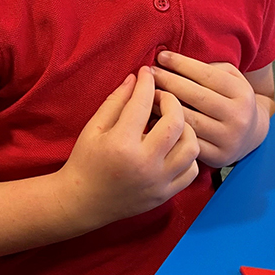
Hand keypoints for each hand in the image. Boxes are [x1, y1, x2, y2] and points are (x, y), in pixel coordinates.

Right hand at [60, 67, 199, 229]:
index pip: (142, 103)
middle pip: (175, 122)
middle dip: (171, 101)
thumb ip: (116, 101)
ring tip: (170, 123)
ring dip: (184, 128)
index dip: (146, 82)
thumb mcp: (93, 128)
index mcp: (121, 144)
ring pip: (191, 147)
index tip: (146, 72)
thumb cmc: (85, 161)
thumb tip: (136, 78)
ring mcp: (157, 182)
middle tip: (161, 97)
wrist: (82, 202)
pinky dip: (187, 155)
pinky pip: (191, 171)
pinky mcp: (164, 195)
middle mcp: (144, 164)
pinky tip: (173, 147)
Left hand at [151, 51, 266, 167]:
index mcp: (243, 94)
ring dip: (164, 105)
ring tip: (148, 93)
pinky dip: (169, 128)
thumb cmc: (232, 99)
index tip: (161, 56)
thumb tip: (175, 60)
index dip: (181, 64)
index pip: (207, 75)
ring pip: (189, 119)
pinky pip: (187, 141)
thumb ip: (210, 67)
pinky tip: (155, 117)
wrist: (250, 136)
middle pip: (196, 96)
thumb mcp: (231, 78)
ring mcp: (228, 139)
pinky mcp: (217, 157)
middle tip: (149, 73)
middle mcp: (238, 117)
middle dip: (168, 81)